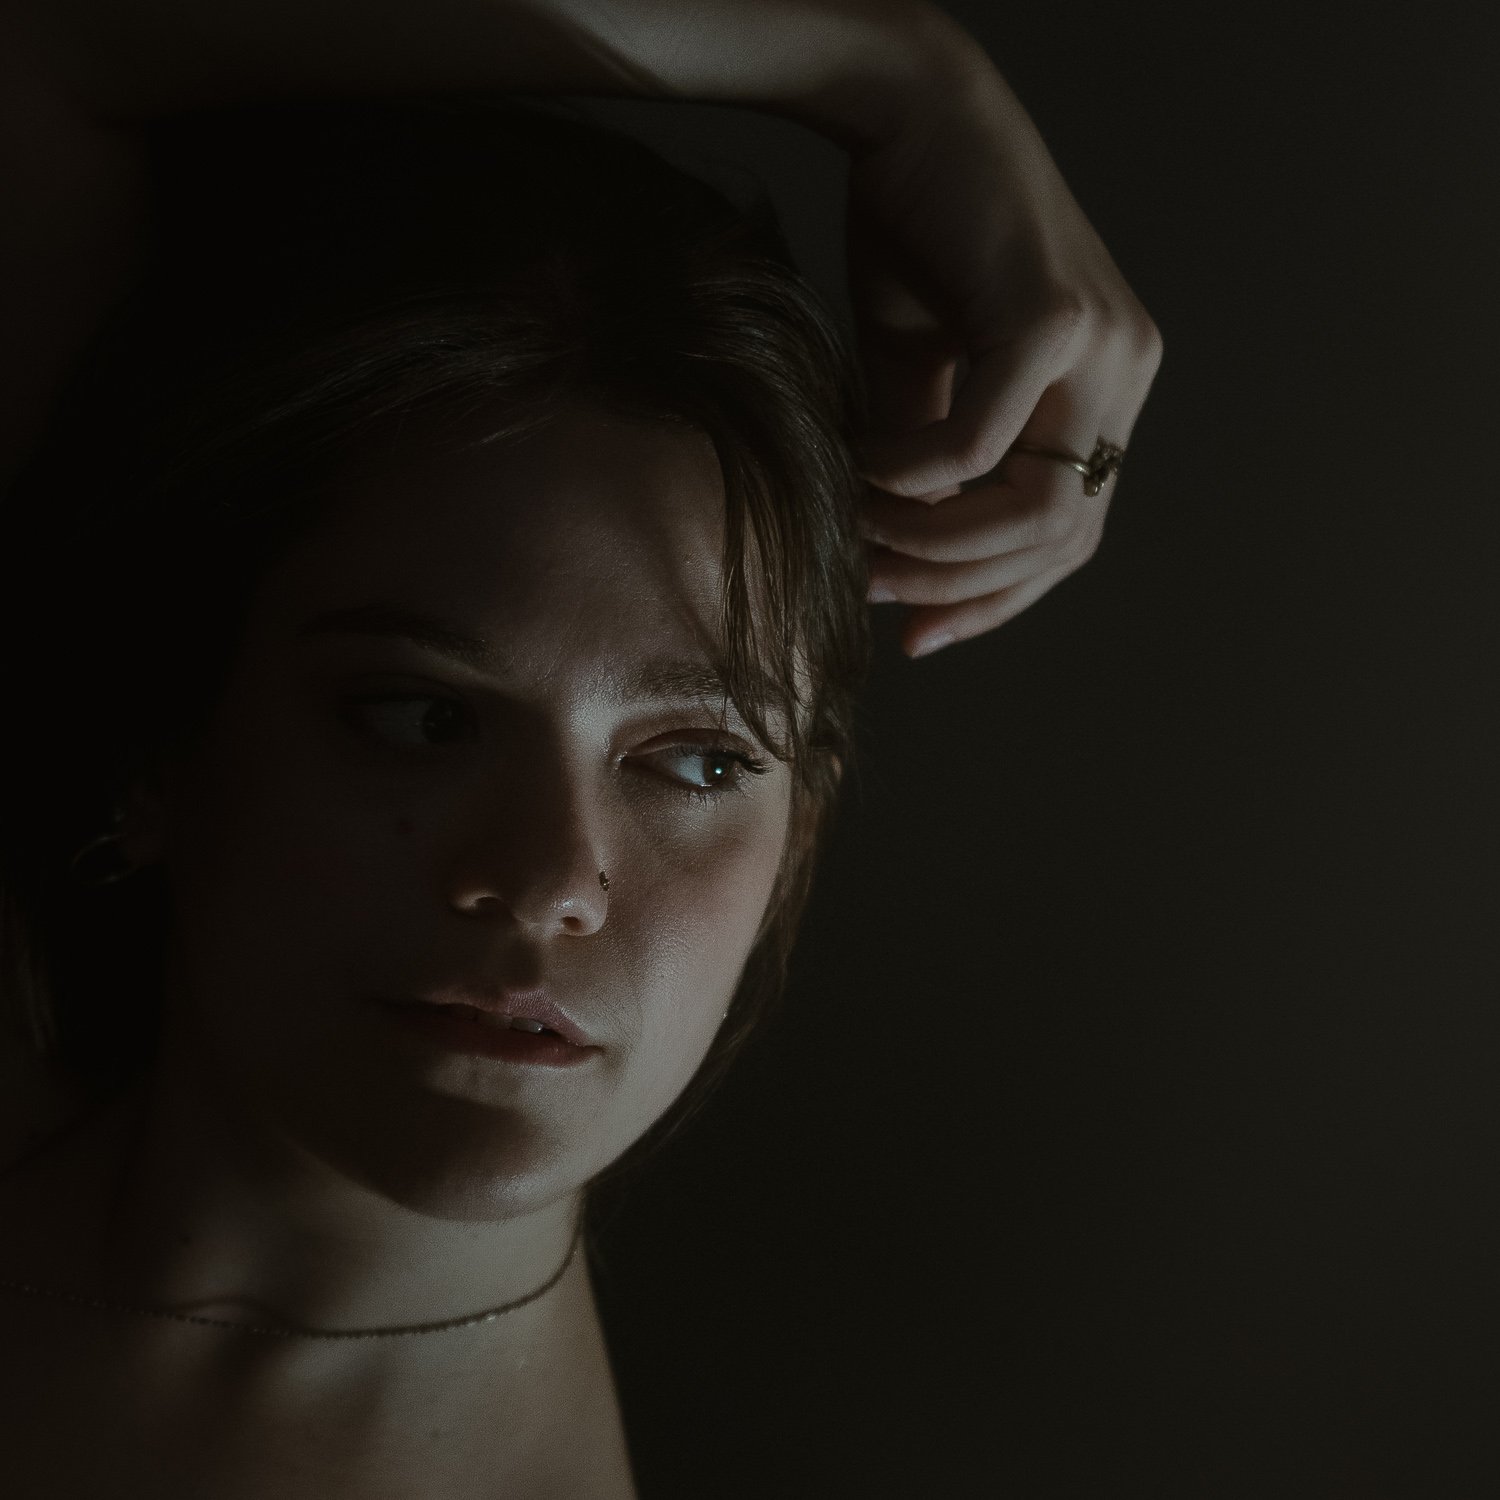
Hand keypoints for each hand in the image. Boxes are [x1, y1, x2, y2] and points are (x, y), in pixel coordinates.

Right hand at [843, 43, 1162, 658]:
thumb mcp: (924, 378)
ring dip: (934, 544)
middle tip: (872, 585)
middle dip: (961, 585)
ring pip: (1037, 512)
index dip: (996, 599)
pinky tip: (863, 473)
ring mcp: (1104, 347)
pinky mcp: (1054, 318)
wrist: (908, 117)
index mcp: (1105, 391)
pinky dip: (911, 479)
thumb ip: (934, 469)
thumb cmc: (917, 238)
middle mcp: (1125, 372)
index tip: (918, 634)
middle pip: (1064, 539)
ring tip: (860, 532)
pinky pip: (978, 447)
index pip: (1071, 533)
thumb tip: (898, 564)